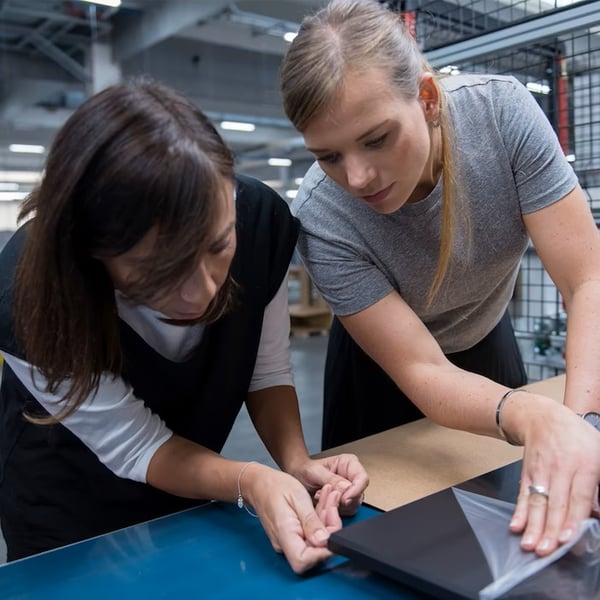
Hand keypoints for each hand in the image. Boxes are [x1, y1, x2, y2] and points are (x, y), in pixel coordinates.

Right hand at [244, 464, 342, 572]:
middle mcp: (285, 543)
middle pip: (314, 549)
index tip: (333, 534)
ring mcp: (289, 539)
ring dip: (327, 520)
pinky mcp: (293, 534)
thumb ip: (311, 521)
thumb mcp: (297, 497)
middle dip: (330, 528)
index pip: (302, 561)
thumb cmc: (274, 486)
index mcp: (284, 534)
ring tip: (330, 497)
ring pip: (316, 539)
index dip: (322, 553)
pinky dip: (321, 518)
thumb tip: (324, 542)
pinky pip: (311, 532)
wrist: (259, 483)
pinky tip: (324, 502)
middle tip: (332, 505)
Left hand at [291, 453, 368, 515]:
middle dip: (343, 499)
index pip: (362, 478)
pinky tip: (323, 502)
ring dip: (337, 505)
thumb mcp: (316, 472)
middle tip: (328, 497)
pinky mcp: (344, 502)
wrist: (297, 478)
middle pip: (359, 494)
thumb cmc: (306, 470)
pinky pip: (345, 512)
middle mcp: (351, 477)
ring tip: (322, 496)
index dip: (356, 490)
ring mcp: (348, 490)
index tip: (345, 498)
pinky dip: (334, 510)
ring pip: (353, 505)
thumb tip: (346, 487)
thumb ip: (332, 479)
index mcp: (349, 464)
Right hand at [508, 400, 599, 555]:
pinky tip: (516, 525)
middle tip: (545, 550)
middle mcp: (561, 469)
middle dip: (549, 528)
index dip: (572, 518)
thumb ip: (599, 484)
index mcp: (585, 465)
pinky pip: (523, 494)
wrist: (542, 416)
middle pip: (555, 502)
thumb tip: (597, 513)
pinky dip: (519, 511)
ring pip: (537, 501)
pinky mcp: (527, 473)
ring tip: (530, 544)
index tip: (566, 537)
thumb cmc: (576, 436)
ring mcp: (541, 471)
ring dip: (533, 525)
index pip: (578, 496)